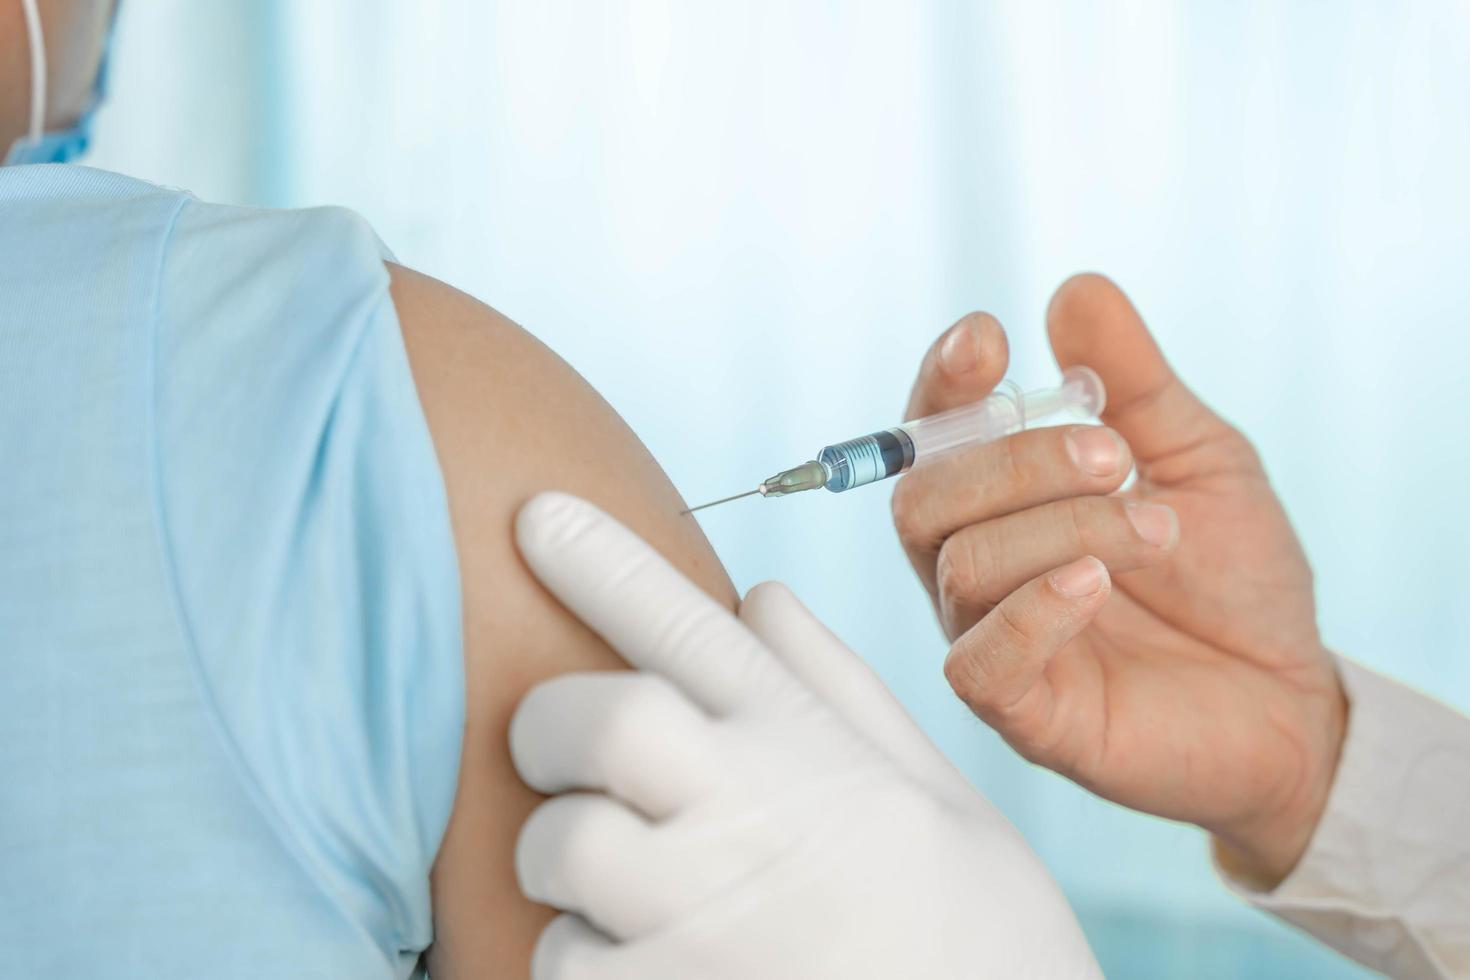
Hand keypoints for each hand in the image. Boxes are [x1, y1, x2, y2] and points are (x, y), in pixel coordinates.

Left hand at [510, 492, 1101, 979]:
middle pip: (589, 720)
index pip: (684, 626)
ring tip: (629, 885)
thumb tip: (762, 594)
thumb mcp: (937, 796)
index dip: (601, 561)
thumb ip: (838, 690)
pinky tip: (651, 965)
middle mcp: (751, 812)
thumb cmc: (978, 934)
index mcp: (813, 747)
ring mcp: (703, 915)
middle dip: (551, 727)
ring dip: (565, 862)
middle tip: (566, 754)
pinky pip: (562, 964)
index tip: (536, 514)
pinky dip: (583, 962)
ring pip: (558, 847)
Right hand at [891, 275, 1347, 884]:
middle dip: (1014, 461)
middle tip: (1116, 456)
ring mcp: (991, 640)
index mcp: (1001, 502)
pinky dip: (1032, 612)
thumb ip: (1135, 383)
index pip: (930, 437)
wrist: (1291, 694)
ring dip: (1061, 527)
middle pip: (924, 498)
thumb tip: (1075, 287)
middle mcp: (976, 567)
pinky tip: (1093, 583)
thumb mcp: (1198, 457)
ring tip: (1157, 530)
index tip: (989, 336)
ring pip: (963, 566)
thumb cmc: (1232, 575)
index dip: (942, 383)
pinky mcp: (1024, 714)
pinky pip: (978, 664)